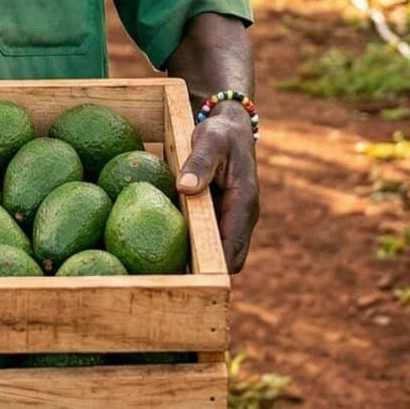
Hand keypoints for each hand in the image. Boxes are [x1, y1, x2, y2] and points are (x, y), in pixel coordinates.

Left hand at [176, 106, 258, 272]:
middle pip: (230, 259)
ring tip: (165, 273)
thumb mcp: (209, 140)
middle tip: (170, 281)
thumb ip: (199, 163)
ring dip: (200, 262)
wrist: (231, 127)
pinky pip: (212, 239)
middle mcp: (243, 217)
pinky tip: (166, 248)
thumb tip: (184, 189)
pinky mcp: (223, 217)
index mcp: (244, 203)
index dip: (215, 268)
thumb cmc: (220, 133)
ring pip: (221, 252)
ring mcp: (234, 219)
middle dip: (205, 272)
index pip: (233, 247)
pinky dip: (195, 246)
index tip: (188, 279)